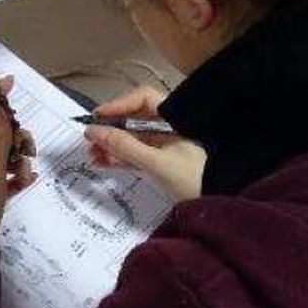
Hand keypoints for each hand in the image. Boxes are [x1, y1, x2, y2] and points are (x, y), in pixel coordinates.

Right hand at [83, 86, 205, 201]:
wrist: (216, 208)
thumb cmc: (196, 180)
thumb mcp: (157, 162)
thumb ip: (125, 146)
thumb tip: (94, 132)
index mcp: (176, 119)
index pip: (144, 99)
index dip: (120, 104)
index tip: (99, 116)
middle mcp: (170, 128)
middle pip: (135, 119)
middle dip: (111, 128)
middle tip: (91, 138)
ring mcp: (165, 146)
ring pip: (133, 138)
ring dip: (111, 145)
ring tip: (93, 154)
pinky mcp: (161, 163)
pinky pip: (136, 154)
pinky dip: (119, 158)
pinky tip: (103, 162)